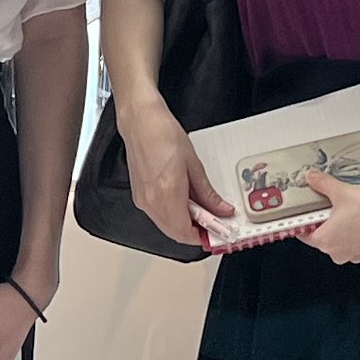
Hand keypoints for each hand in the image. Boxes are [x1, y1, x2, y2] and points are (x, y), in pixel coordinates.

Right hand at [120, 110, 232, 252]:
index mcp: (167, 194)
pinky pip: (157, 215)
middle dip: (195, 232)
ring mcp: (142, 200)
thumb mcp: (194, 165)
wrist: (140, 121)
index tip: (216, 232)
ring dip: (184, 224)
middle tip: (213, 222)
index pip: (185, 232)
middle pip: (175, 233)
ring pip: (166, 226)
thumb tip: (221, 209)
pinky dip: (172, 215)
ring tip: (201, 209)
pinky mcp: (138, 196)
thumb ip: (208, 193)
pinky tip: (184, 202)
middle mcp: (151, 201)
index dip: (203, 237)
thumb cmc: (163, 135)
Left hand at [295, 173, 359, 266]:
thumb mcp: (343, 191)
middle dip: (324, 219)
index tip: (302, 212)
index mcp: (326, 241)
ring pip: (341, 237)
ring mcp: (356, 254)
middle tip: (329, 201)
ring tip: (351, 204)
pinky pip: (357, 239)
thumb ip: (323, 184)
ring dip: (342, 223)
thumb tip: (313, 179)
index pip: (303, 234)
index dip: (303, 220)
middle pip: (322, 235)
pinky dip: (357, 228)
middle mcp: (339, 252)